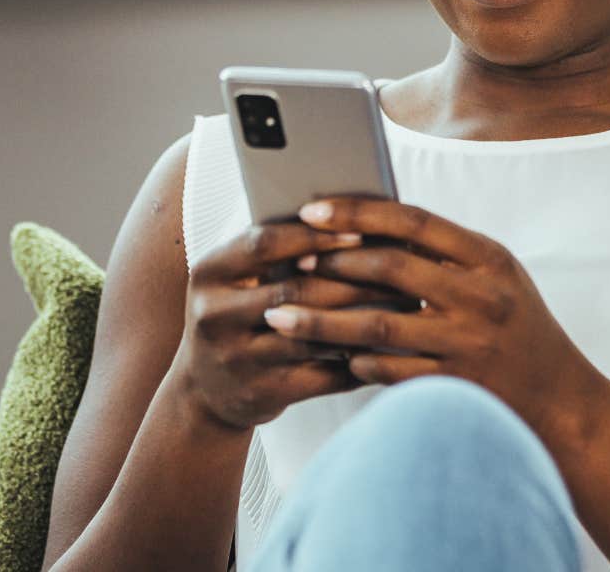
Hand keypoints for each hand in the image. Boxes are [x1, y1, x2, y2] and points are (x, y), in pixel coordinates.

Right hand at [183, 220, 417, 430]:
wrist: (205, 391)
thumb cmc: (238, 315)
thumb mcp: (238, 278)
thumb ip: (277, 250)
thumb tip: (349, 215)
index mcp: (208, 272)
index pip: (264, 244)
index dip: (314, 236)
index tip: (359, 231)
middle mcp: (213, 315)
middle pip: (294, 290)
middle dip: (353, 279)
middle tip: (400, 271)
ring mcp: (235, 359)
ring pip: (312, 336)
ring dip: (363, 320)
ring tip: (405, 306)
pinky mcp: (260, 394)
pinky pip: (322, 376)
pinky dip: (359, 361)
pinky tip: (389, 347)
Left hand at [263, 197, 603, 440]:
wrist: (561, 399)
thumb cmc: (517, 327)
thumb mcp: (495, 276)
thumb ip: (444, 251)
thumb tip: (369, 221)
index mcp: (488, 257)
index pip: (413, 220)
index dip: (359, 212)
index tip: (313, 209)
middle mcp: (481, 296)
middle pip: (391, 268)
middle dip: (333, 262)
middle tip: (291, 262)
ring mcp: (469, 344)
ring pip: (379, 325)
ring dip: (323, 319)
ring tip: (281, 315)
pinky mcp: (455, 387)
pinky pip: (389, 371)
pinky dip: (354, 360)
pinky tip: (328, 355)